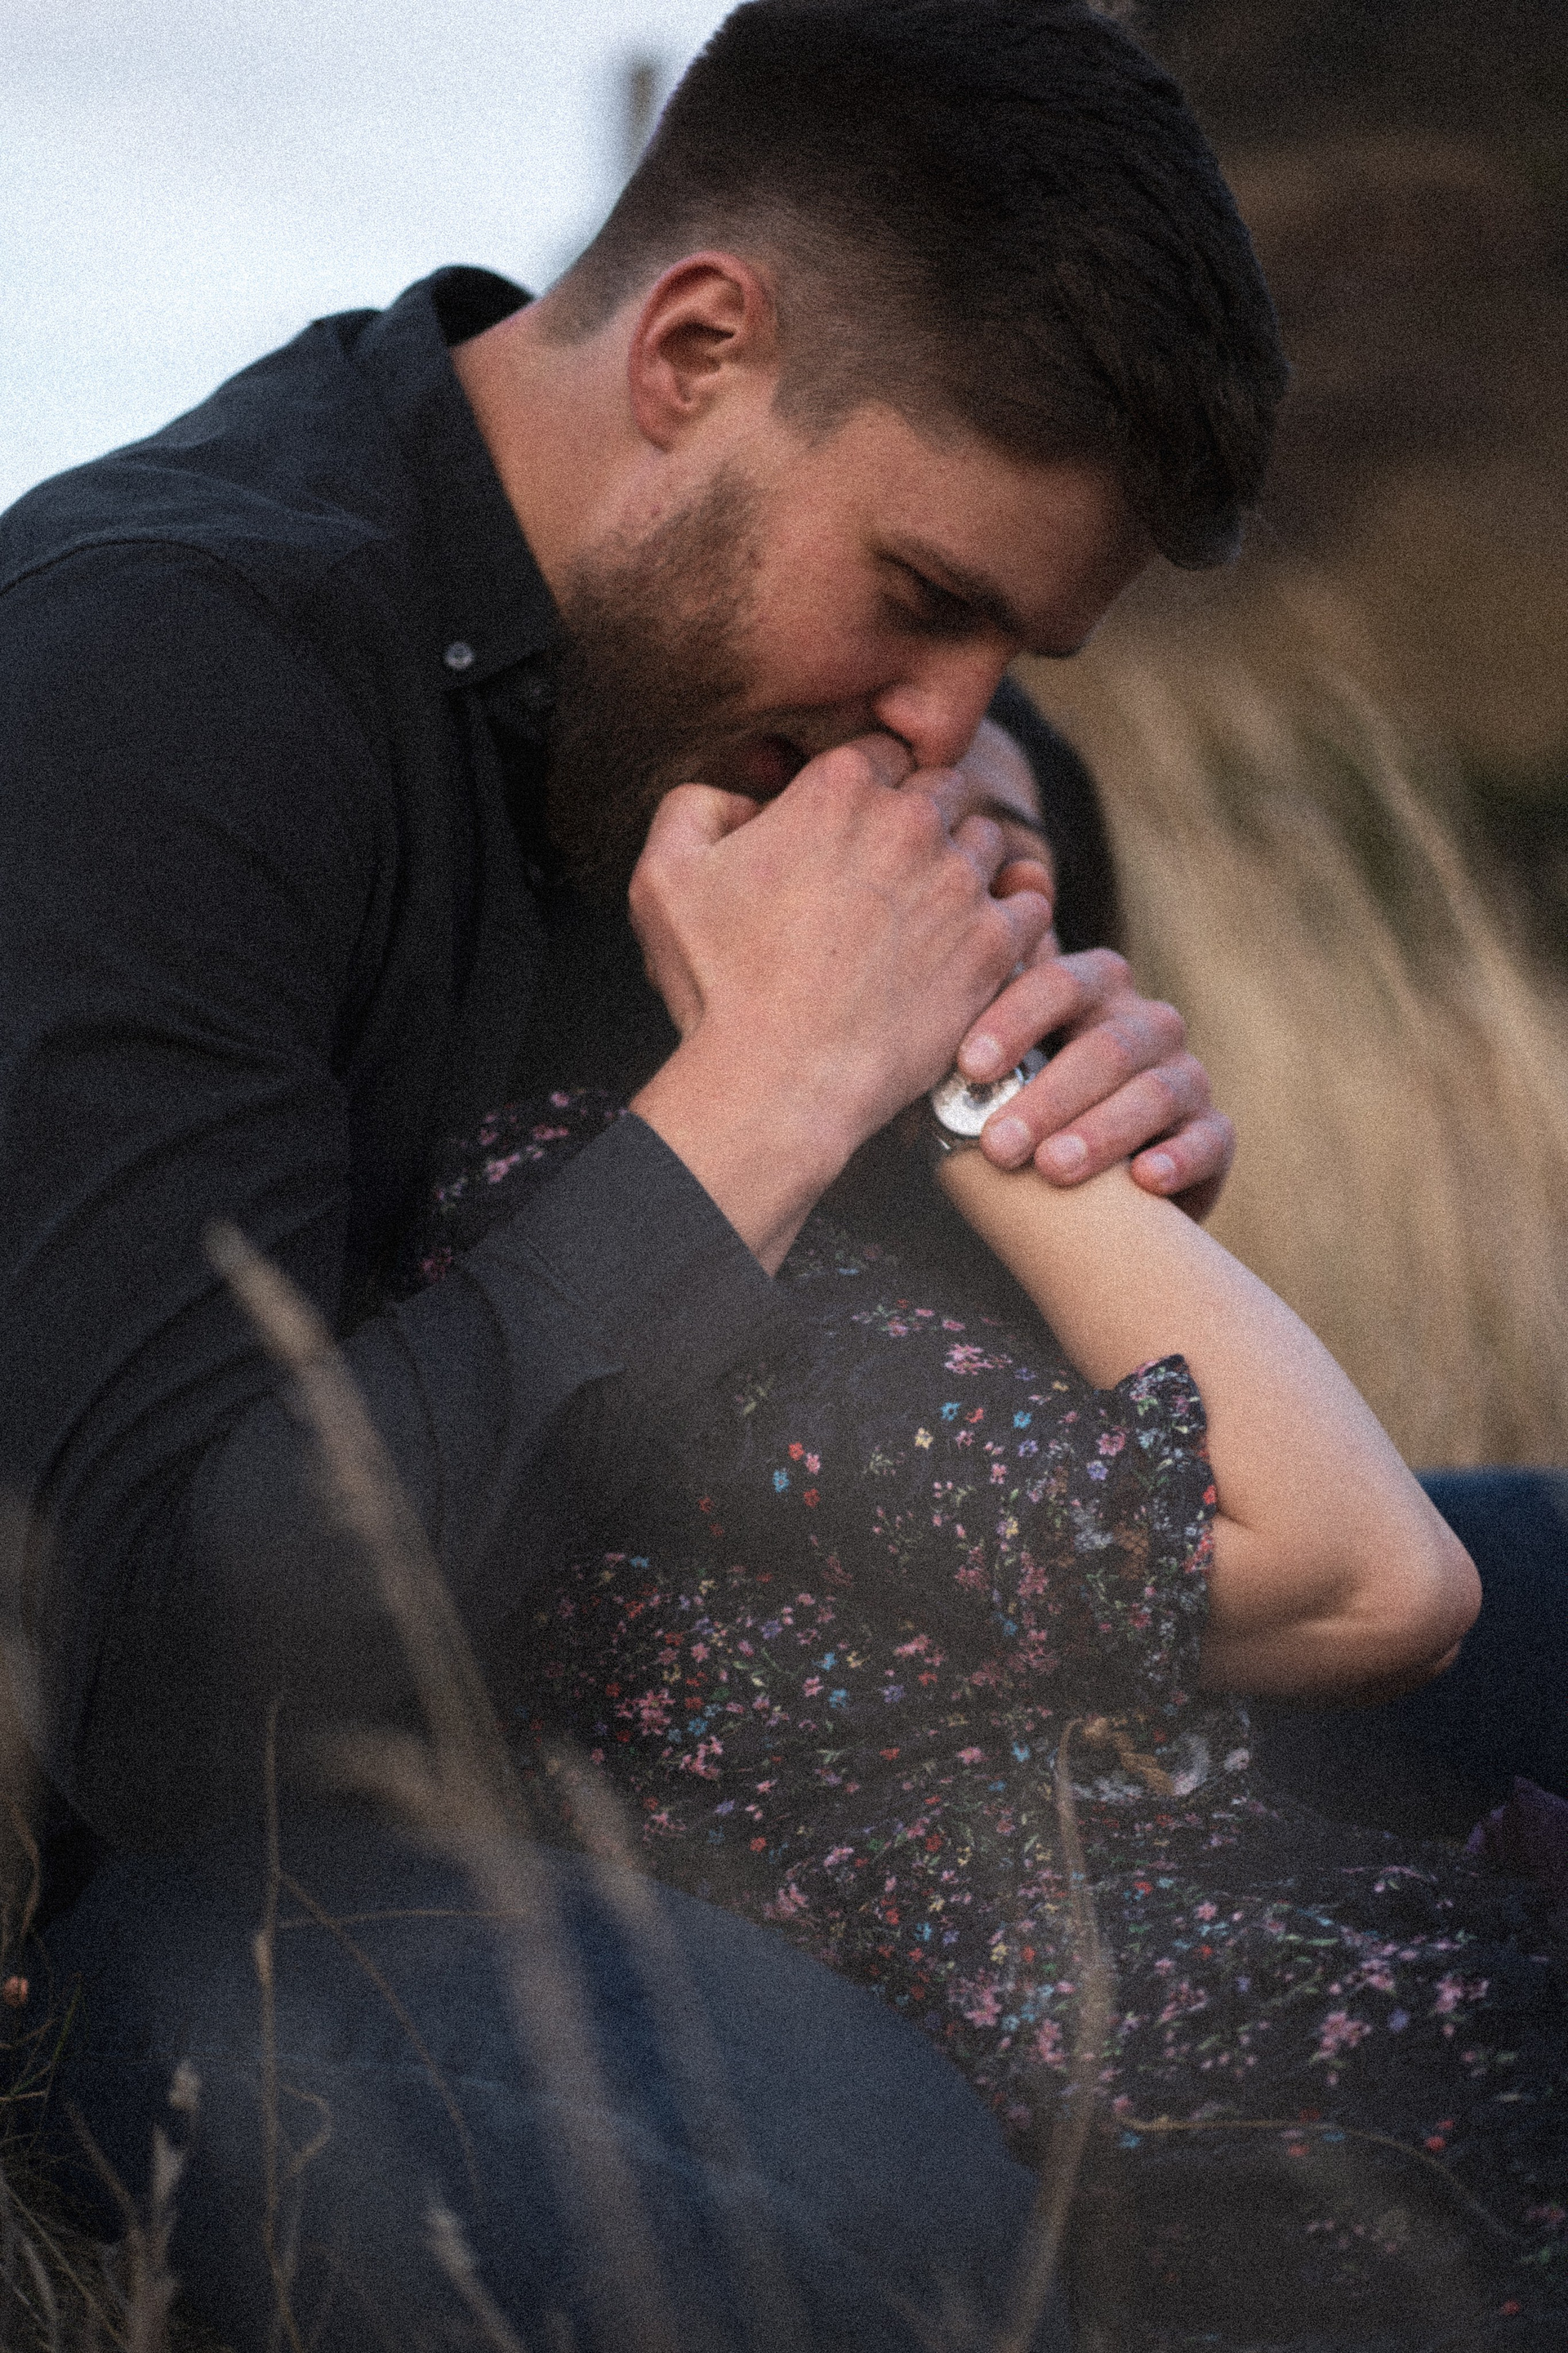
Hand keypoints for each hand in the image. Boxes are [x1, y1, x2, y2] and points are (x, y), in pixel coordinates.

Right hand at [628, 734, 1052, 1267]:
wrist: (777, 1082)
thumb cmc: (716, 986)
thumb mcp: (663, 878)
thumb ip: (697, 805)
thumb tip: (744, 797)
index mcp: (838, 788)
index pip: (882, 751)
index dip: (870, 787)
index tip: (856, 829)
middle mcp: (910, 820)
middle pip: (943, 787)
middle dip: (923, 818)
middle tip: (895, 871)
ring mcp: (959, 881)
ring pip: (988, 840)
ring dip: (965, 864)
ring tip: (932, 911)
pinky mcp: (994, 944)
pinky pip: (1030, 901)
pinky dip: (1010, 914)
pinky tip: (978, 938)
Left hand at [955, 947, 1234, 1218]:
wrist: (1096, 1180)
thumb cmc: (1026, 1108)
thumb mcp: (996, 1071)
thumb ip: (966, 1044)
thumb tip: (904, 1031)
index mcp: (1090, 988)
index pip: (1057, 982)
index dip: (1014, 1020)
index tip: (969, 1068)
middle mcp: (1146, 1022)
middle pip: (1104, 1046)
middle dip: (1048, 1097)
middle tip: (997, 1145)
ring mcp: (1186, 1075)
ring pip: (1154, 1092)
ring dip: (1101, 1131)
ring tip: (1053, 1169)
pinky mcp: (1214, 1133)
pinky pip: (1208, 1139)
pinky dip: (1178, 1158)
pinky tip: (1143, 1180)